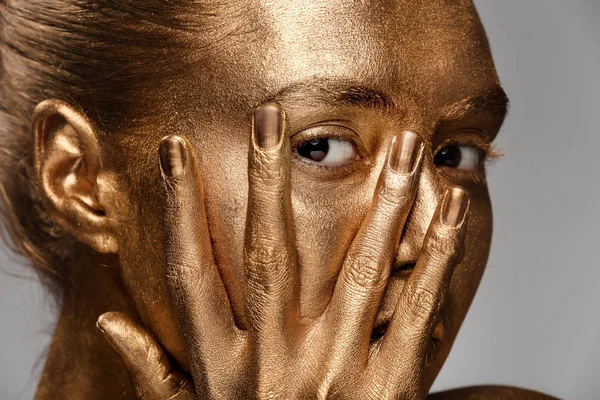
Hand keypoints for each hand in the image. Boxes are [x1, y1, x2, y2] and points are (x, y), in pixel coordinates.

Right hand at [97, 104, 469, 399]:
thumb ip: (154, 373)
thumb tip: (108, 320)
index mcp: (223, 369)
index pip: (189, 275)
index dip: (178, 210)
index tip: (173, 152)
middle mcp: (276, 363)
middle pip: (269, 256)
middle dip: (268, 181)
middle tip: (270, 118)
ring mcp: (338, 372)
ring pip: (362, 270)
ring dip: (382, 202)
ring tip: (400, 145)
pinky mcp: (391, 387)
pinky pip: (416, 311)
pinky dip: (437, 257)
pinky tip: (453, 208)